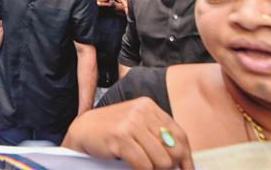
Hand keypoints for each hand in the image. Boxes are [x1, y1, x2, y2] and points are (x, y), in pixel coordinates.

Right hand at [63, 97, 193, 168]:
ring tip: (145, 168)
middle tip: (159, 169)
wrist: (83, 130)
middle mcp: (142, 112)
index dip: (186, 156)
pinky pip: (144, 165)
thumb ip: (156, 134)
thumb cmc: (112, 131)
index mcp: (149, 106)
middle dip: (169, 165)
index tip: (187, 169)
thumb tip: (182, 159)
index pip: (179, 134)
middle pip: (173, 149)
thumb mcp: (137, 124)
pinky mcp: (120, 137)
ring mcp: (131, 123)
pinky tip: (135, 168)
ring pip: (161, 160)